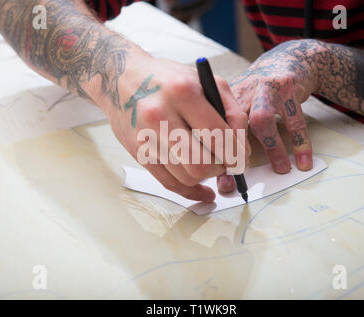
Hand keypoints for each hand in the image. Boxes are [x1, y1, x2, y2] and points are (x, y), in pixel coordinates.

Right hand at [102, 56, 249, 202]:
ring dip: (205, 176)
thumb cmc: (168, 80)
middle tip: (224, 162)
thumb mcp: (206, 82)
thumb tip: (242, 150)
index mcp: (183, 93)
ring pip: (186, 177)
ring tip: (209, 163)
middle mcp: (160, 115)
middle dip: (220, 168)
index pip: (218, 136)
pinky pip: (168, 183)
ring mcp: (146, 137)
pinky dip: (190, 191)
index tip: (240, 158)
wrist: (122, 78)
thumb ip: (232, 112)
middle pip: (201, 164)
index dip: (235, 154)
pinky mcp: (138, 153)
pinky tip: (202, 190)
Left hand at [229, 40, 319, 174]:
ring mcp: (265, 88)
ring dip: (270, 148)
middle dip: (236, 152)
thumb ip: (231, 140)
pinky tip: (303, 161)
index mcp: (224, 99)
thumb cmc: (258, 94)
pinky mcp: (288, 87)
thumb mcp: (240, 108)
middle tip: (243, 175)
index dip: (217, 156)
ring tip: (280, 170)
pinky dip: (300, 142)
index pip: (213, 129)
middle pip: (232, 124)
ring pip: (261, 120)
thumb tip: (223, 180)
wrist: (286, 62)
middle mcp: (241, 91)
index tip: (222, 180)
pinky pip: (295, 119)